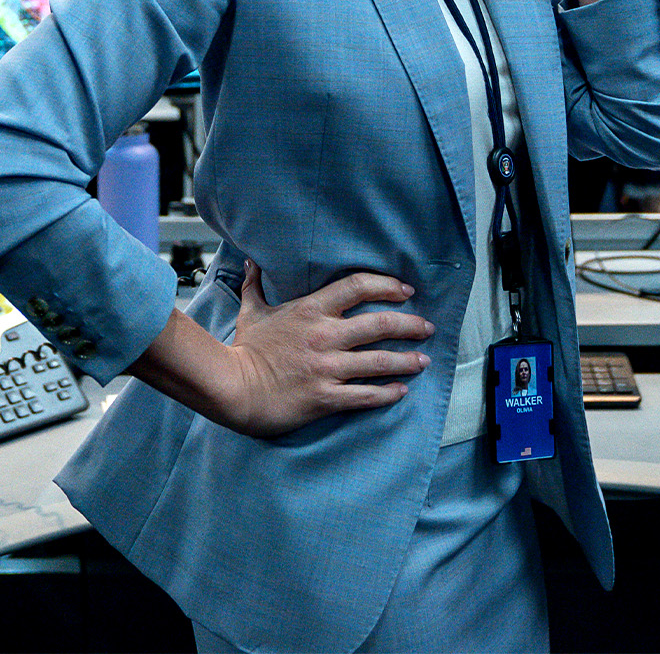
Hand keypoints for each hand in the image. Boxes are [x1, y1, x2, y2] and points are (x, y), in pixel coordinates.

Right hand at [217, 261, 433, 437]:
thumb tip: (250, 261)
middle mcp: (325, 336)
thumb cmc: (243, 350)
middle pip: (379, 323)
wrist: (232, 387)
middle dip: (409, 324)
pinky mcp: (325, 397)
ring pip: (379, 361)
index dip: (387, 285)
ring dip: (406, 360)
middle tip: (427, 326)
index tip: (405, 291)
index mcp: (311, 310)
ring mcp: (327, 367)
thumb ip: (256, 285)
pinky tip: (402, 390)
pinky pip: (364, 395)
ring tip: (424, 359)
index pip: (358, 286)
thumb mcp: (252, 311)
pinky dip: (387, 393)